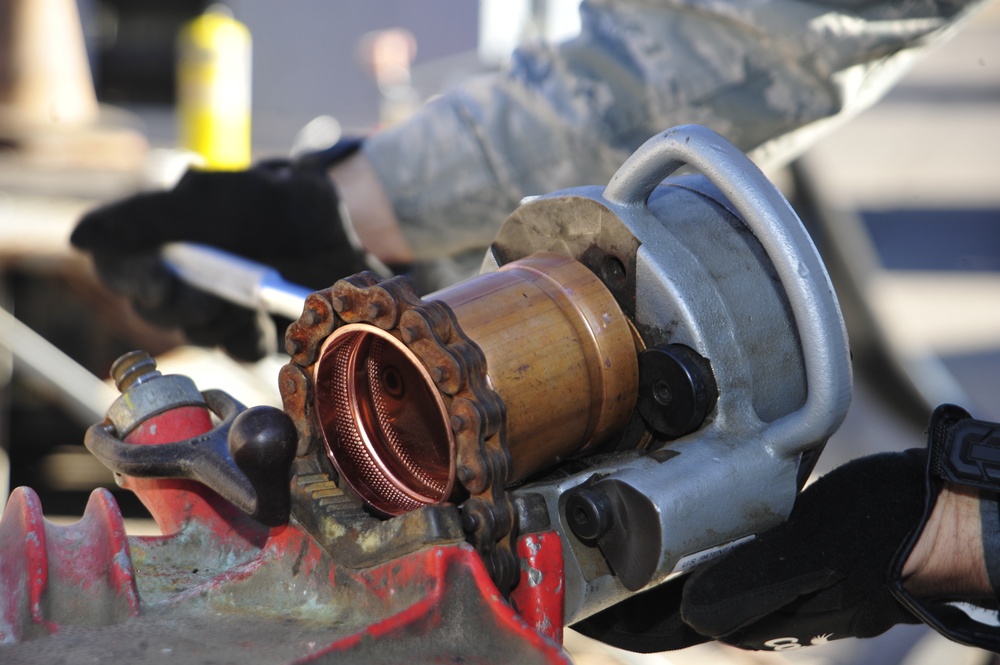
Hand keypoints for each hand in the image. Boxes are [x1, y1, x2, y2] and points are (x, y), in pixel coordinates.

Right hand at [72, 160, 374, 360]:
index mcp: (173, 226)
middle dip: (184, 304)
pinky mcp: (249, 331)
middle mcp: (187, 268)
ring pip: (194, 329)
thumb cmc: (294, 204)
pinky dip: (260, 334)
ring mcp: (217, 303)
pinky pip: (238, 349)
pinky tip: (277, 314)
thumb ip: (158, 214)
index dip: (126, 275)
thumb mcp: (233, 194)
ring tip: (262, 292)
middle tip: (217, 299)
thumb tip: (80, 237)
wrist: (355, 236)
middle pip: (150, 304)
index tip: (162, 283)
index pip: (116, 257)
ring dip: (227, 318)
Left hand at [574, 450, 933, 652]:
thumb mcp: (814, 552)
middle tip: (575, 574)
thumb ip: (751, 584)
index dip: (613, 622)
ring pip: (685, 594)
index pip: (660, 628)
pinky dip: (679, 564)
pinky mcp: (774, 568)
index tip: (569, 607)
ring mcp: (760, 593)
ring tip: (606, 556)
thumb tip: (691, 610)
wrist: (927, 520)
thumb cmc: (874, 532)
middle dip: (620, 602)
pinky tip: (669, 542)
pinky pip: (713, 573)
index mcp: (747, 612)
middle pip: (664, 615)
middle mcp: (747, 610)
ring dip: (645, 583)